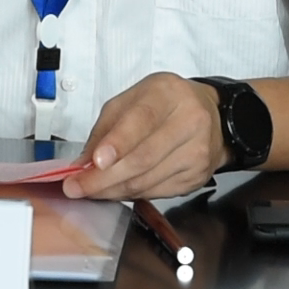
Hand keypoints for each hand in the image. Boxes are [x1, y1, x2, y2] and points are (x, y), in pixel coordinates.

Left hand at [62, 73, 225, 199]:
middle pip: (142, 159)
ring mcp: (197, 152)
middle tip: (77, 187)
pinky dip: (132, 194)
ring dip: (113, 190)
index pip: (142, 120)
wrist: (210, 115)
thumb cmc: (165, 104)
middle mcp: (190, 121)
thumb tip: (83, 163)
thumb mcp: (131, 100)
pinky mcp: (198, 176)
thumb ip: (105, 128)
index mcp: (169, 94)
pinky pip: (157, 193)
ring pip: (147, 181)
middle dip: (103, 179)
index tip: (94, 162)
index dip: (117, 144)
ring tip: (92, 190)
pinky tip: (119, 189)